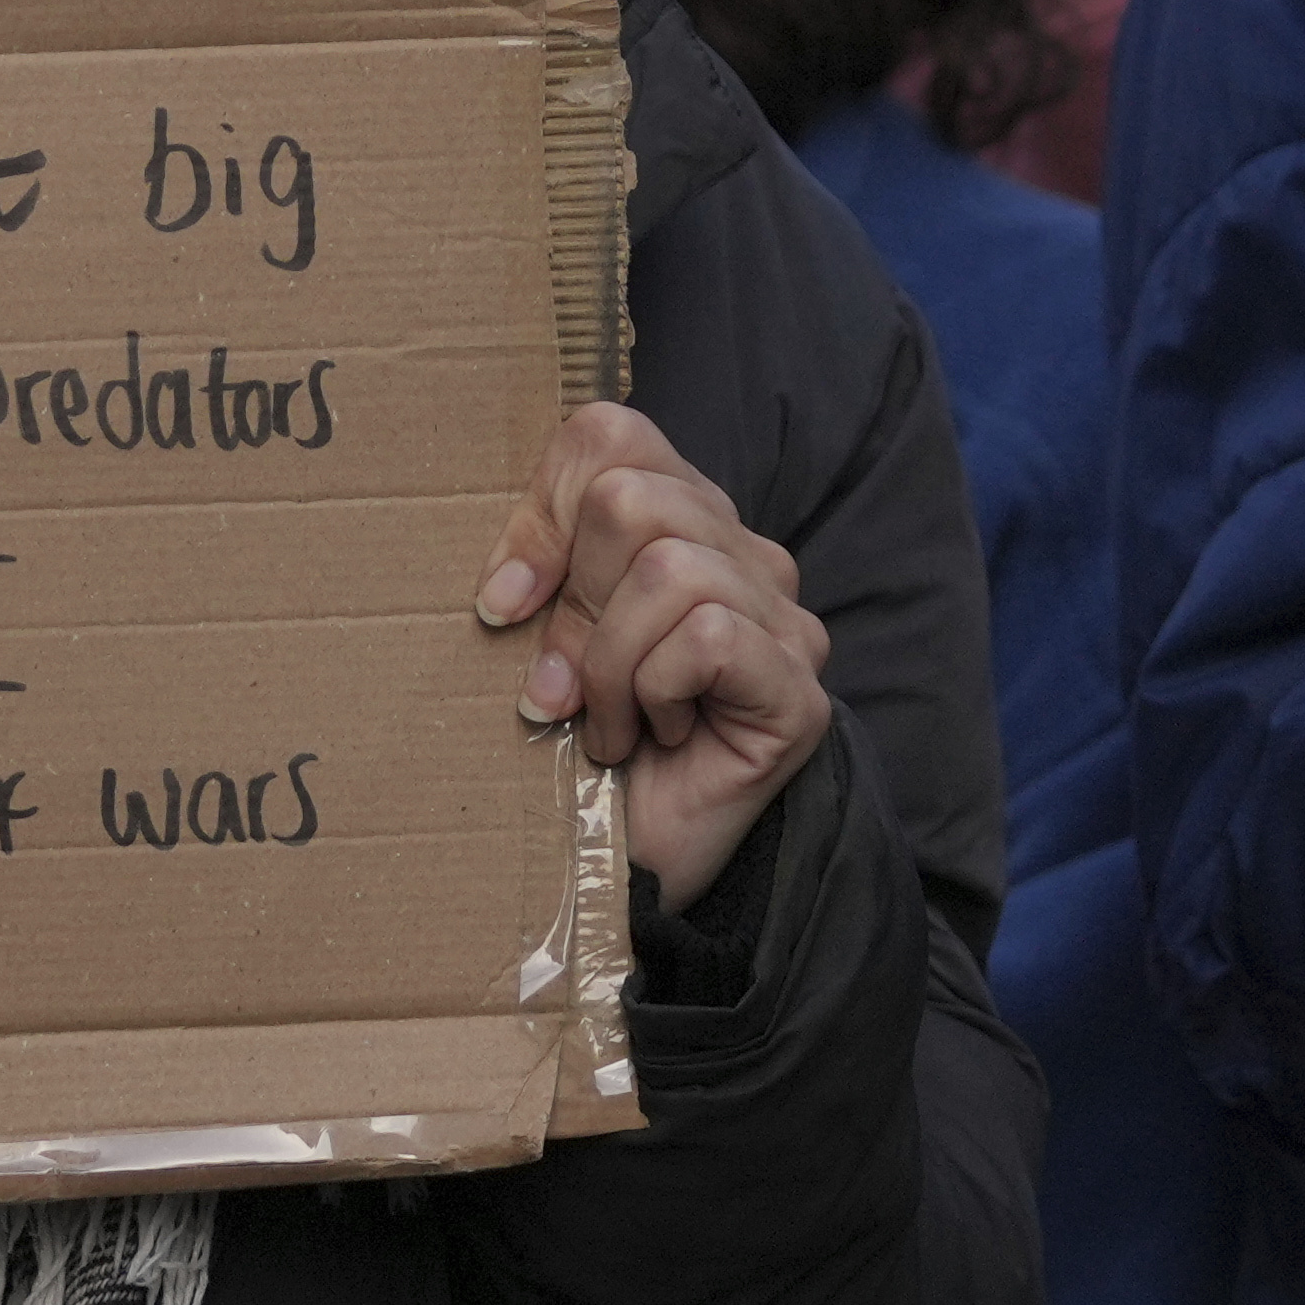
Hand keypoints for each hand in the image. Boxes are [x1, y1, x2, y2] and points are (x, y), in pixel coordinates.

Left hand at [485, 405, 832, 907]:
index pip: (612, 435)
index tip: (505, 605)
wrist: (626, 870)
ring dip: (608, 663)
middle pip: (632, 495)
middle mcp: (746, 557)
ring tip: (610, 723)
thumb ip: (538, 574)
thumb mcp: (539, 640)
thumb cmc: (580, 746)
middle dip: (574, 600)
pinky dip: (653, 692)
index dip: (542, 509)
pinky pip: (706, 636)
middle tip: (565, 686)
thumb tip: (506, 591)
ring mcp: (784, 620)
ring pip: (669, 568)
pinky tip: (657, 738)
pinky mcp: (798, 687)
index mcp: (683, 522)